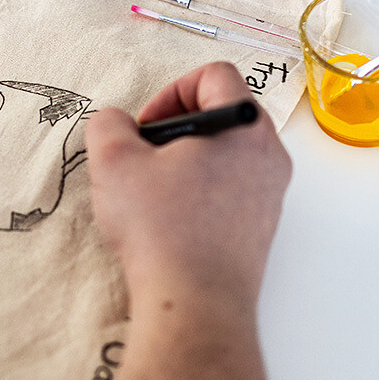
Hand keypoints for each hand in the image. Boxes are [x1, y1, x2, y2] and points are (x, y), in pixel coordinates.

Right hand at [84, 62, 290, 313]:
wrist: (193, 304)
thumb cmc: (162, 230)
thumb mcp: (114, 163)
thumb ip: (108, 125)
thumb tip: (115, 124)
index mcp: (245, 127)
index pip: (214, 75)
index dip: (170, 90)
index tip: (146, 127)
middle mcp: (269, 156)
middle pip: (222, 113)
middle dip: (176, 128)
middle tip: (144, 157)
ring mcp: (270, 194)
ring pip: (225, 152)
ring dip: (184, 161)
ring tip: (152, 192)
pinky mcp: (260, 227)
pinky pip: (229, 188)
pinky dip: (197, 192)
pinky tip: (167, 220)